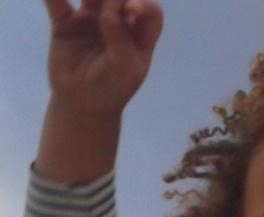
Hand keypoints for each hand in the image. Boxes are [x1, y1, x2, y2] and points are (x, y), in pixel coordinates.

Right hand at [43, 0, 162, 114]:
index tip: (131, 9)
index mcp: (140, 34)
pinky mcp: (66, 23)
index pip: (150, 10)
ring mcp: (92, 19)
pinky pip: (57, 3)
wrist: (82, 104)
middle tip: (107, 9)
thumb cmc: (112, 87)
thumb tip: (109, 14)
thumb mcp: (124, 69)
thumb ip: (120, 40)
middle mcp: (119, 21)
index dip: (144, 3)